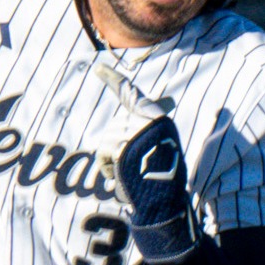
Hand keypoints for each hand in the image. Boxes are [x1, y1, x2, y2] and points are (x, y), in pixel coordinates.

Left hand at [94, 63, 199, 264]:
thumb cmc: (165, 178)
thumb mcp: (160, 148)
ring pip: (106, 144)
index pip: (130, 92)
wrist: (165, 198)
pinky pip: (103, 158)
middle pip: (114, 129)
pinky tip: (123, 176)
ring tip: (133, 173)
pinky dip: (108, 171)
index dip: (112, 78)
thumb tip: (153, 109)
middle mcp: (143, 119)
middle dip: (116, 151)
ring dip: (114, 164)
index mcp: (157, 117)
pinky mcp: (117, 145)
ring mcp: (130, 130)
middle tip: (135, 168)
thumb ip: (147, 131)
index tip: (98, 67)